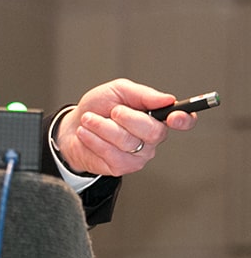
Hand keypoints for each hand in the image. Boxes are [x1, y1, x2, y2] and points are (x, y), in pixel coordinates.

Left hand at [54, 78, 197, 176]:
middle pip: (153, 132)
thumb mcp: (117, 91)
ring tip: (90, 120)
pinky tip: (87, 133)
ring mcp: (139, 155)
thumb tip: (167, 98)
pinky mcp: (122, 167)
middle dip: (127, 118)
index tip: (174, 117)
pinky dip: (94, 139)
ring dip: (102, 126)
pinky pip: (112, 154)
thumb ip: (142, 94)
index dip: (185, 120)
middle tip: (112, 111)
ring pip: (127, 142)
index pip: (184, 120)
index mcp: (156, 116)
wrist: (72, 126)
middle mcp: (151, 138)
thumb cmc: (98, 107)